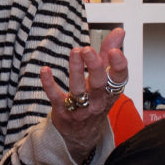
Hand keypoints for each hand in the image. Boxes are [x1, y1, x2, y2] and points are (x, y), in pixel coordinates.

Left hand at [39, 28, 128, 162]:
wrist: (81, 133)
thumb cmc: (95, 99)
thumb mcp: (105, 78)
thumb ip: (110, 53)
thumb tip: (119, 31)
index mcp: (111, 90)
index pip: (119, 78)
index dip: (119, 65)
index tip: (114, 51)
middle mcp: (98, 100)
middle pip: (99, 84)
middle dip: (94, 66)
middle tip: (87, 50)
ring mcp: (80, 107)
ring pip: (78, 89)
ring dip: (75, 70)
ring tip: (75, 52)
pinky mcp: (62, 110)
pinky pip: (56, 97)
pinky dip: (49, 84)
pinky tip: (45, 70)